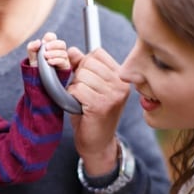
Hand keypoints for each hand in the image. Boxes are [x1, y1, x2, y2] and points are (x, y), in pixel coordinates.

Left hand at [27, 32, 69, 69]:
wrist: (37, 79)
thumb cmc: (36, 67)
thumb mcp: (31, 56)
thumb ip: (32, 47)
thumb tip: (38, 41)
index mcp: (50, 46)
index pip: (52, 37)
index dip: (49, 38)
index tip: (43, 44)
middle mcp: (58, 51)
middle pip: (62, 44)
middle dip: (54, 44)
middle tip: (46, 48)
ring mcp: (62, 59)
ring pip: (63, 52)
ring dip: (54, 53)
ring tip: (45, 57)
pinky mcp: (64, 67)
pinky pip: (64, 61)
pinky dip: (56, 60)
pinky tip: (49, 62)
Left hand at [66, 47, 129, 174]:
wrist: (97, 143)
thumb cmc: (91, 114)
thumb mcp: (89, 86)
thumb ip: (81, 67)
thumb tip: (72, 50)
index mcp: (121, 77)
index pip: (97, 54)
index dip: (84, 64)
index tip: (85, 79)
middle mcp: (121, 84)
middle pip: (87, 63)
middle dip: (78, 77)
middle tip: (83, 93)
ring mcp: (113, 95)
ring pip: (81, 76)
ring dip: (74, 88)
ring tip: (82, 101)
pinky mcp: (101, 105)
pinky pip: (77, 90)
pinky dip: (71, 97)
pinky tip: (79, 107)